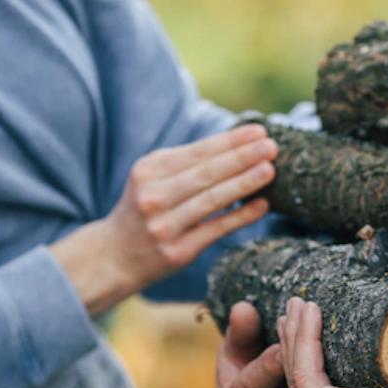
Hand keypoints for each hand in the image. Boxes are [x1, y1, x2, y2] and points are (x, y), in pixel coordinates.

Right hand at [51, 124, 276, 315]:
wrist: (116, 256)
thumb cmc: (146, 208)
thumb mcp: (154, 179)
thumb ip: (188, 163)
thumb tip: (240, 146)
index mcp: (149, 171)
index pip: (197, 152)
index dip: (230, 141)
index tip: (259, 131)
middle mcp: (154, 196)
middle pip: (206, 173)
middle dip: (242, 157)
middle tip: (272, 146)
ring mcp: (165, 225)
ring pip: (212, 200)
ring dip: (244, 183)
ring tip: (270, 170)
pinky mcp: (178, 251)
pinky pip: (216, 230)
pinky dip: (241, 216)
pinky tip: (263, 205)